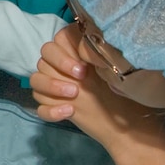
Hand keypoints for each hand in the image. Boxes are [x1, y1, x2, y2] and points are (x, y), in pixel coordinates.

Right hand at [31, 26, 159, 146]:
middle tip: (81, 79)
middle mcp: (63, 67)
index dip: (65, 50)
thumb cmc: (124, 92)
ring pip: (36, 80)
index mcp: (77, 53)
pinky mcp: (55, 108)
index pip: (58, 39)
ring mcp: (57, 88)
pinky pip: (40, 107)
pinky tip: (69, 112)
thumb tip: (86, 44)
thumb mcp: (113, 68)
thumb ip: (97, 52)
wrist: (128, 124)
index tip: (84, 64)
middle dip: (59, 66)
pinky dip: (50, 110)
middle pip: (43, 58)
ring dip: (51, 87)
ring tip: (74, 95)